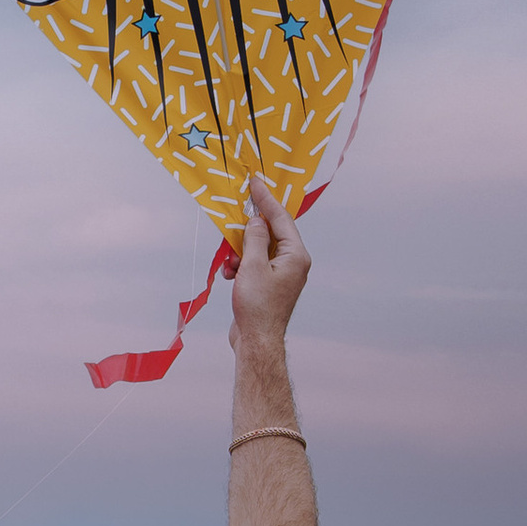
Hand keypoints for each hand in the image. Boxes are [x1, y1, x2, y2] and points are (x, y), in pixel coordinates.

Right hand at [229, 175, 309, 350]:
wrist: (256, 343)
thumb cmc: (257, 307)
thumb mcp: (252, 266)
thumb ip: (254, 238)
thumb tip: (256, 221)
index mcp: (296, 255)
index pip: (281, 218)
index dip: (266, 199)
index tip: (255, 182)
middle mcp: (293, 262)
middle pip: (269, 233)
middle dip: (248, 232)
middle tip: (233, 225)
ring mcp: (282, 274)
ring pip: (258, 249)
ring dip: (240, 252)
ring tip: (230, 264)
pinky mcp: (269, 285)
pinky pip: (254, 264)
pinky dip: (240, 265)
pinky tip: (230, 275)